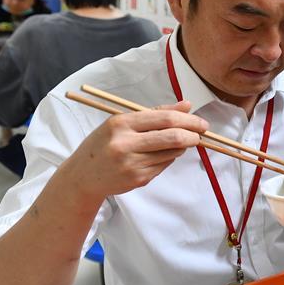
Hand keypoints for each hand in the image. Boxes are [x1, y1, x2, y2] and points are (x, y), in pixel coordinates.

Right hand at [61, 101, 207, 201]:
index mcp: (121, 124)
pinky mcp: (137, 179)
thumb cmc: (104, 144)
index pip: (165, 118)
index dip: (189, 120)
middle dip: (193, 135)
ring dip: (181, 147)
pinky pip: (164, 165)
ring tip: (176, 143)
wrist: (82, 175)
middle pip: (173, 137)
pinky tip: (159, 155)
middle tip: (200, 134)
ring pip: (172, 153)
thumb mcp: (122, 123)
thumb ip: (156, 113)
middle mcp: (125, 144)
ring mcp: (132, 163)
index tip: (201, 123)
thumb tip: (187, 105)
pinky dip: (169, 158)